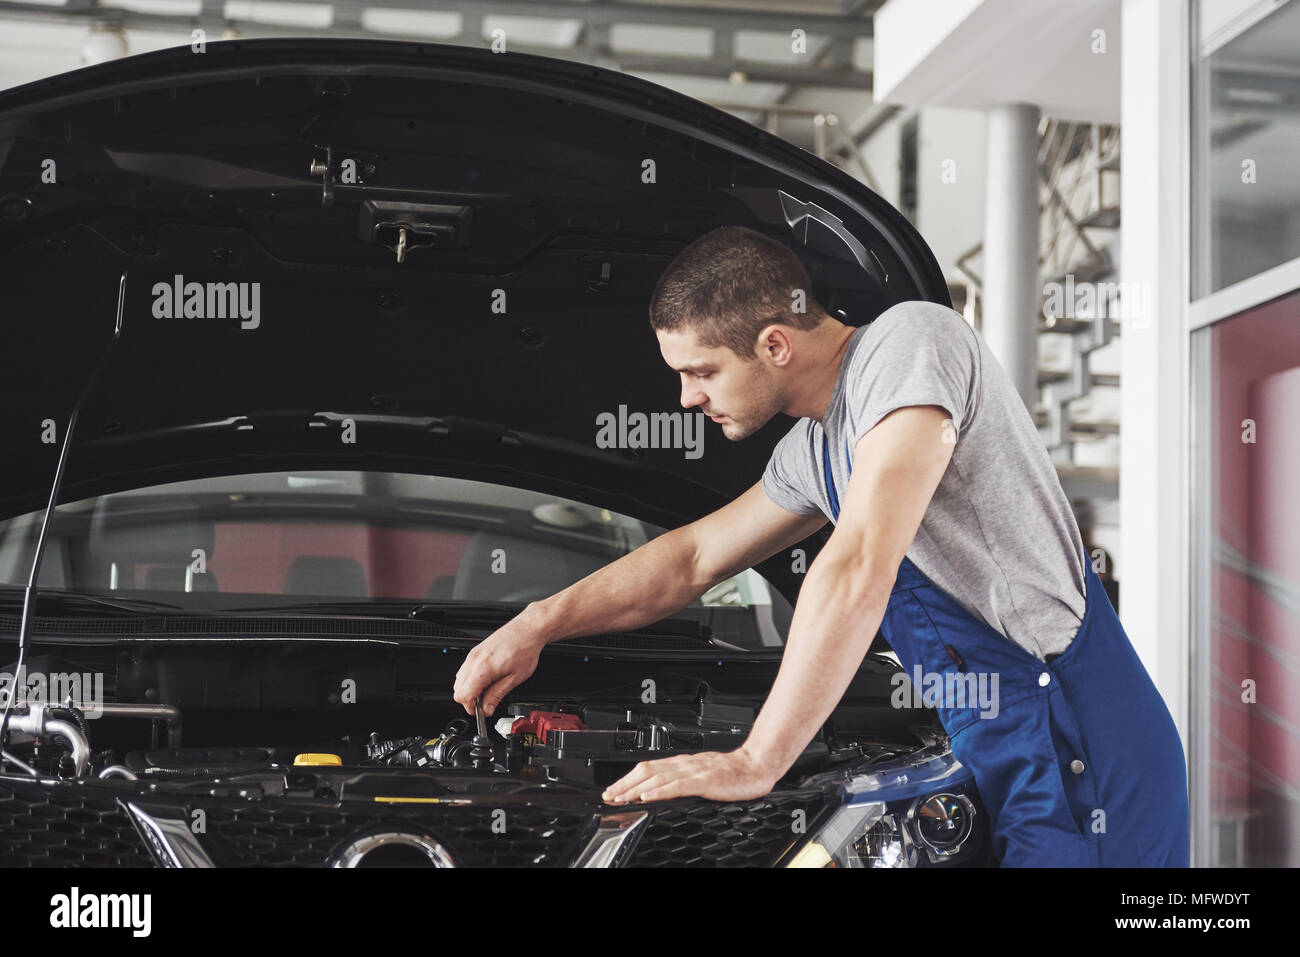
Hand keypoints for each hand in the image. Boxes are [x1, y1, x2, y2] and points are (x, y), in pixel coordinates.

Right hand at [452, 608, 547, 716]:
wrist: (527, 630)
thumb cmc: (525, 649)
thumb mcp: (514, 679)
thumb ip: (497, 695)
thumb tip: (487, 709)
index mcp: (482, 669)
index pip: (463, 696)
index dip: (473, 708)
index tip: (483, 710)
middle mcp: (473, 661)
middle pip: (457, 691)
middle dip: (470, 700)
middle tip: (487, 701)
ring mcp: (472, 655)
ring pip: (458, 681)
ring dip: (470, 690)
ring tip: (488, 689)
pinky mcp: (475, 652)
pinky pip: (464, 671)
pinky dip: (471, 680)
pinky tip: (487, 680)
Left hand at [600, 748, 780, 804]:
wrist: (756, 766)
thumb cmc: (733, 773)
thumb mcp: (702, 775)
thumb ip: (684, 780)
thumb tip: (662, 791)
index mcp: (683, 763)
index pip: (648, 768)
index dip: (628, 779)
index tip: (613, 790)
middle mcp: (684, 764)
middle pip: (647, 771)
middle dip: (625, 784)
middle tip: (609, 796)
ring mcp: (694, 771)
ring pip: (657, 777)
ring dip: (635, 788)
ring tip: (621, 798)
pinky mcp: (705, 780)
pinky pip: (677, 785)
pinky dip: (660, 790)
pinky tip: (648, 796)